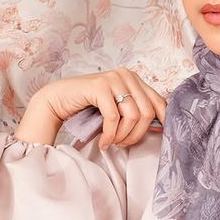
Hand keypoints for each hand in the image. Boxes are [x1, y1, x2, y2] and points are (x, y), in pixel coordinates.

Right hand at [32, 69, 166, 149]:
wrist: (57, 100)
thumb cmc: (88, 107)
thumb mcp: (116, 106)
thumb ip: (134, 110)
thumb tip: (158, 127)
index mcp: (134, 78)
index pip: (159, 101)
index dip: (162, 121)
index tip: (157, 137)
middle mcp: (126, 75)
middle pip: (147, 112)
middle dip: (136, 134)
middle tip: (123, 144)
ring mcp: (113, 78)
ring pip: (133, 116)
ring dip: (123, 136)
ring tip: (112, 142)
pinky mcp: (100, 86)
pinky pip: (113, 117)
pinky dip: (110, 135)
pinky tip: (103, 142)